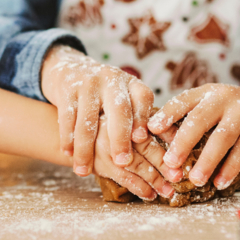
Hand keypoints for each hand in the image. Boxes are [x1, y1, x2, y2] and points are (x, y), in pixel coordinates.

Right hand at [41, 45, 153, 176]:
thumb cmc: (108, 95)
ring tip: (84, 171)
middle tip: (122, 162)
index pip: (142, 99)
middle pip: (118, 110)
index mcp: (132, 84)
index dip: (142, 119)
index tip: (141, 139)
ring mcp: (88, 84)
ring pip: (87, 120)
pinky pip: (66, 117)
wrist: (72, 69)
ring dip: (85, 148)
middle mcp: (112, 81)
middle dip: (120, 138)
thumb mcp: (128, 99)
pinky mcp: (67, 90)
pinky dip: (67, 138)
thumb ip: (146, 120)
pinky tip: (68, 154)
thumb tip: (172, 144)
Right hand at [93, 116, 178, 199]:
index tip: (181, 151)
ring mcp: (104, 146)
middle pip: (145, 146)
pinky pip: (123, 178)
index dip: (168, 137)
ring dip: (154, 180)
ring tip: (168, 191)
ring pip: (135, 165)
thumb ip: (151, 122)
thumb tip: (178, 134)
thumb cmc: (108, 122)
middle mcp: (114, 127)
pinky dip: (139, 188)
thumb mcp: (128, 114)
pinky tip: (150, 194)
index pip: (151, 125)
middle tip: (178, 176)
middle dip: (164, 163)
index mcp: (125, 112)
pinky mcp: (98, 163)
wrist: (76, 131)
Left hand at [148, 82, 239, 189]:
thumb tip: (158, 140)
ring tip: (195, 180)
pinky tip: (220, 182)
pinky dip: (230, 168)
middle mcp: (224, 98)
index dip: (166, 114)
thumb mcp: (213, 106)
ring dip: (207, 160)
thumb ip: (191, 119)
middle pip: (200, 119)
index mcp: (206, 93)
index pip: (182, 101)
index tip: (151, 129)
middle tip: (170, 163)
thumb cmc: (234, 111)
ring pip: (222, 137)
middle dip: (183, 142)